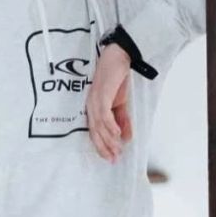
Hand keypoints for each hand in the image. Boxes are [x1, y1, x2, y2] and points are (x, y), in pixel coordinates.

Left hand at [86, 43, 132, 162]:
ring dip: (109, 140)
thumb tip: (125, 139)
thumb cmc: (118, 78)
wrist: (120, 57)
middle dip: (104, 147)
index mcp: (93, 108)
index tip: (111, 159)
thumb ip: (122, 120)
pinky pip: (104, 113)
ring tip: (117, 151)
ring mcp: (94, 99)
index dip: (102, 146)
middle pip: (95, 131)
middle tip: (114, 160)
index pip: (95, 131)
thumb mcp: (121, 103)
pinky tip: (117, 135)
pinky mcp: (101, 93)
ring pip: (99, 125)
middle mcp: (91, 105)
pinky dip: (110, 125)